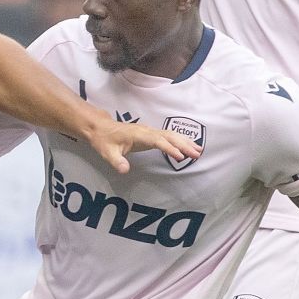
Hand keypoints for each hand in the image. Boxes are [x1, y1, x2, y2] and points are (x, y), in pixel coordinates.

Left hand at [85, 116, 200, 173]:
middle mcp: (147, 131)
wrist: (101, 128)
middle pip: (169, 136)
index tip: (180, 157)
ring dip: (185, 142)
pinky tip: (188, 146)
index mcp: (138, 135)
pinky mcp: (150, 134)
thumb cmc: (104, 140)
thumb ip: (116, 161)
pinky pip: (168, 136)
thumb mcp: (107, 152)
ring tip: (198, 151)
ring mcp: (149, 131)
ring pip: (171, 135)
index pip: (158, 140)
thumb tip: (124, 170)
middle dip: (184, 145)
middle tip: (196, 154)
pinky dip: (179, 140)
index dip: (169, 148)